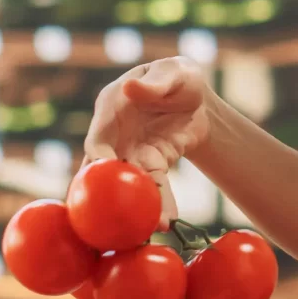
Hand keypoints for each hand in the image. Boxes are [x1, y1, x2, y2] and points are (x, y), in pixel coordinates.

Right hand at [81, 56, 215, 218]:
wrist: (199, 99)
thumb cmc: (179, 77)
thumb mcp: (173, 72)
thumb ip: (155, 82)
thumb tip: (129, 88)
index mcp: (112, 106)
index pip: (98, 137)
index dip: (99, 158)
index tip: (105, 175)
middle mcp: (115, 134)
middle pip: (103, 169)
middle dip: (106, 193)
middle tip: (113, 217)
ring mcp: (131, 153)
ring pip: (128, 183)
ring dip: (136, 205)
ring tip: (149, 226)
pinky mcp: (152, 166)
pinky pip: (154, 187)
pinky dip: (159, 203)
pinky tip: (166, 221)